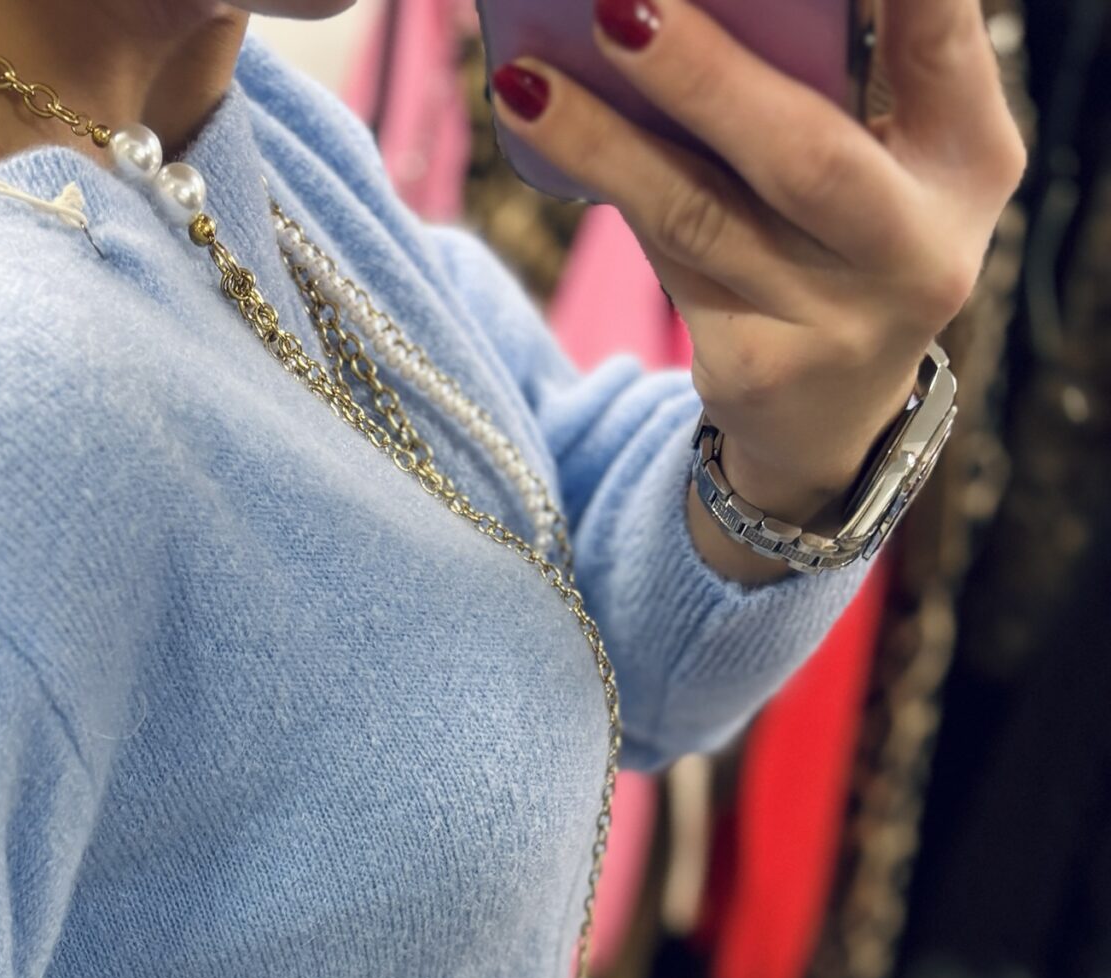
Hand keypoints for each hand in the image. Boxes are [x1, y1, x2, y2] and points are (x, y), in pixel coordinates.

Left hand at [490, 0, 1025, 529]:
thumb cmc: (852, 233)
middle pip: (801, 155)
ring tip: (529, 79)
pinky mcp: (758, 370)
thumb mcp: (888, 150)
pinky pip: (666, 261)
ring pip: (701, 215)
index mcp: (971, 157)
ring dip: (605, 141)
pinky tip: (542, 127)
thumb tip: (677, 3)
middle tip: (619, 5)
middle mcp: (920, 249)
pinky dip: (606, 184)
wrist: (832, 414)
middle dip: (703, 76)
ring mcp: (839, 323)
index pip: (941, 43)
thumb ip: (842, 70)